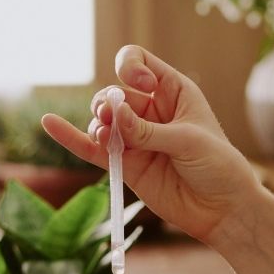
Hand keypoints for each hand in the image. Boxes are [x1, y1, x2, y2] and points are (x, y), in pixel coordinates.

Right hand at [41, 45, 260, 244]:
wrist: (224, 209)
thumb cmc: (219, 167)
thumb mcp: (188, 141)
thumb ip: (147, 130)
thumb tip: (112, 115)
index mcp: (174, 92)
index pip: (139, 64)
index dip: (131, 68)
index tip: (140, 84)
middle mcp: (152, 112)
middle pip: (114, 94)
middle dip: (107, 103)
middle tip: (111, 119)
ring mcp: (137, 138)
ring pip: (103, 120)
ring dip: (99, 125)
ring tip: (107, 138)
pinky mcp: (126, 164)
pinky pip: (93, 148)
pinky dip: (72, 137)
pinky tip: (49, 123)